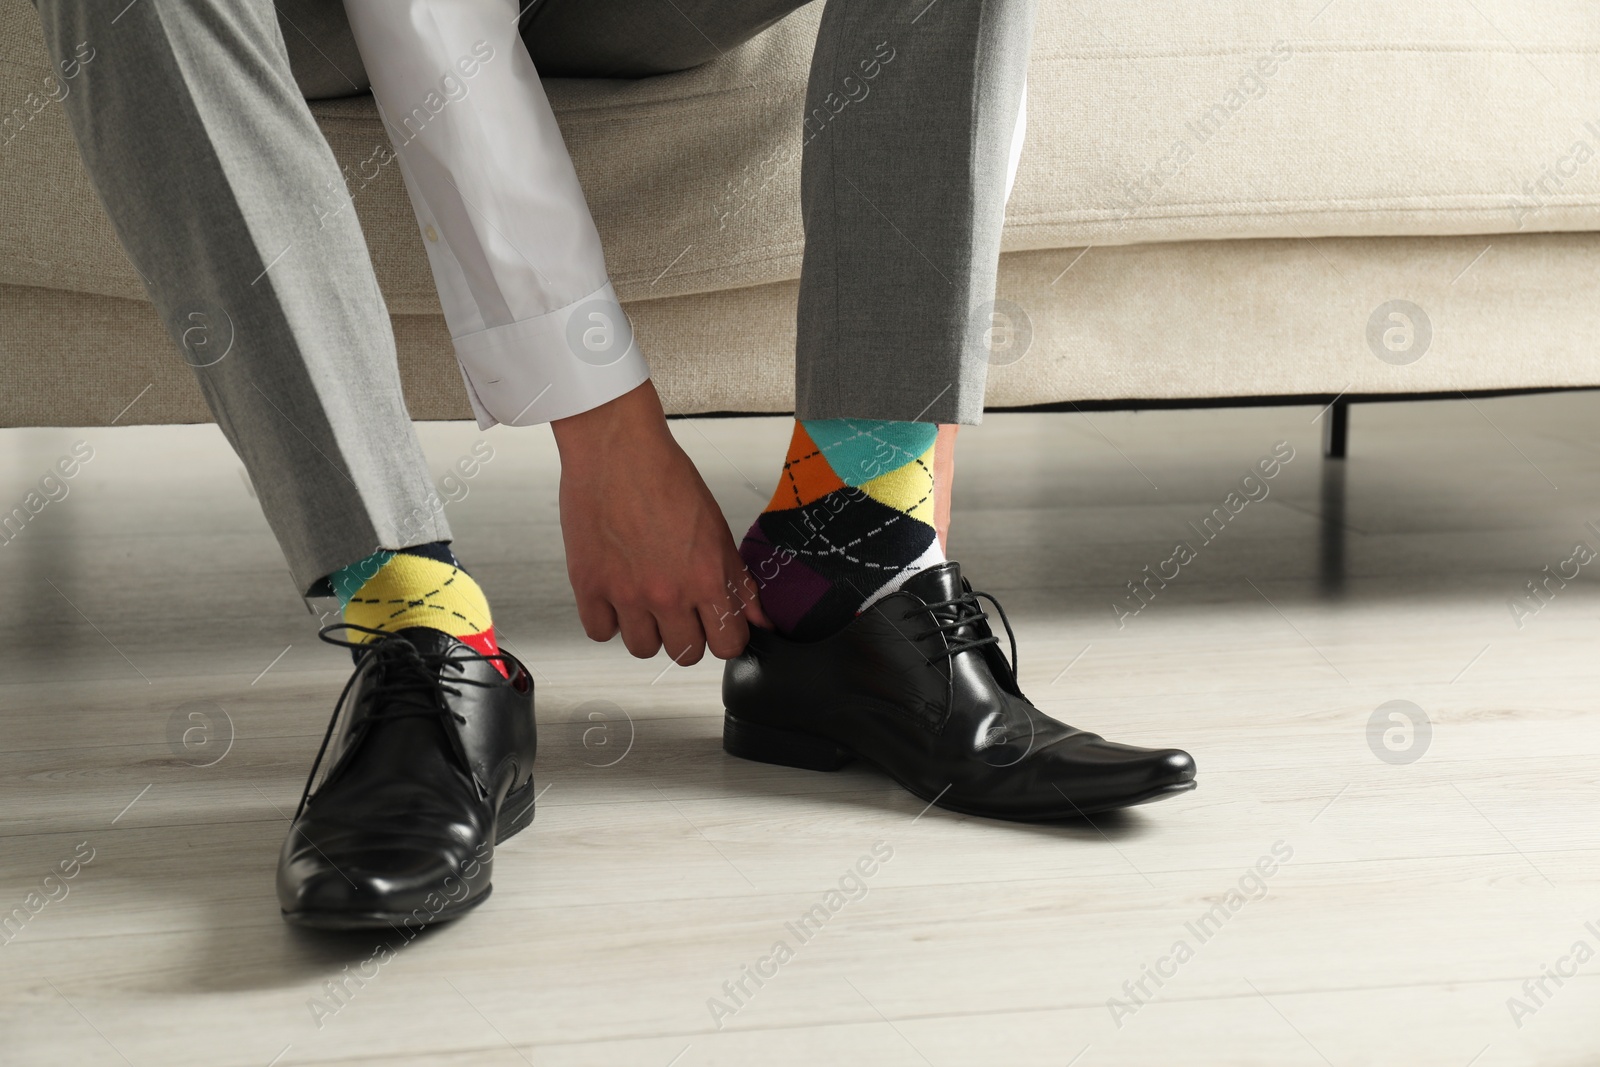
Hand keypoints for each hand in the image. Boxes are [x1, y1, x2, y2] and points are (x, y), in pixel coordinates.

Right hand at [552, 381, 769, 663]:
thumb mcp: (717, 530)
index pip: (728, 645)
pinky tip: (616, 596)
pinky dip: (608, 620)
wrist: (616, 448)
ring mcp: (626, 593)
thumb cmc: (665, 477)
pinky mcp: (589, 586)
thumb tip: (760, 619)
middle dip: (687, 637)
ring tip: (645, 600)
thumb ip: (738, 581)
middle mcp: (668, 593)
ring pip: (642, 650)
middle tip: (680, 611)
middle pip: (685, 655)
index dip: (725, 637)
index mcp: (706, 579)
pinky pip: (600, 632)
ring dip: (647, 631)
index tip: (718, 627)